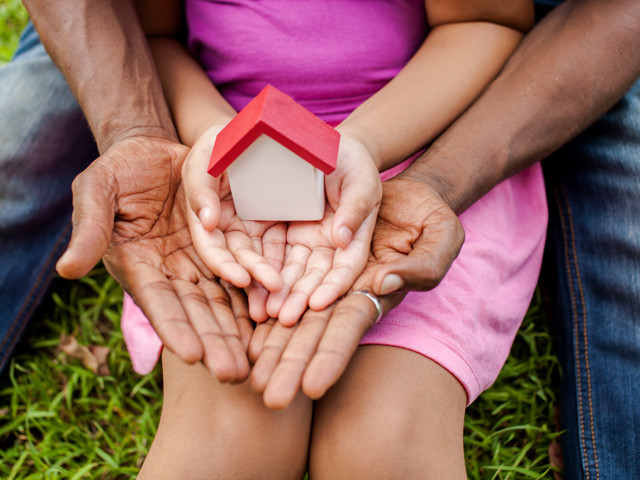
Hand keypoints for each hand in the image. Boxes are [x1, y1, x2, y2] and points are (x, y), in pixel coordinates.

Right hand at [56, 135, 252, 380]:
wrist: (151, 152)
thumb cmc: (116, 171)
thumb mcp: (96, 191)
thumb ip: (88, 229)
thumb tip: (65, 270)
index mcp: (137, 265)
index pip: (158, 302)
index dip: (174, 328)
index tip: (193, 356)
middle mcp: (169, 272)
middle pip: (195, 313)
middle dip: (213, 343)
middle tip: (233, 374)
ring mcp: (196, 263)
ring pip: (221, 302)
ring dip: (236, 331)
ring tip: (253, 360)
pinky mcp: (218, 249)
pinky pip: (239, 276)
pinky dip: (253, 298)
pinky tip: (269, 320)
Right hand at [181, 125, 284, 312]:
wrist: (256, 130)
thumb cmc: (224, 138)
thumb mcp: (206, 152)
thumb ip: (200, 185)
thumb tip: (207, 223)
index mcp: (206, 213)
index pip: (211, 246)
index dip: (223, 264)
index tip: (242, 278)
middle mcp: (228, 226)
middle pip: (238, 258)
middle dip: (254, 275)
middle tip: (274, 288)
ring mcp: (252, 227)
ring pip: (260, 258)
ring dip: (270, 276)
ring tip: (286, 290)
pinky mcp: (274, 224)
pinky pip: (280, 248)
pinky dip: (286, 263)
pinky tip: (300, 277)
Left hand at [248, 174, 464, 407]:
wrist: (404, 194)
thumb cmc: (430, 215)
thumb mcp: (441, 235)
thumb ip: (422, 264)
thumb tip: (384, 282)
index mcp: (377, 290)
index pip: (349, 327)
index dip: (331, 356)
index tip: (311, 388)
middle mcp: (346, 292)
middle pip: (314, 331)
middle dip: (292, 365)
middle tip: (268, 398)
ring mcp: (324, 276)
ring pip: (293, 314)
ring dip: (272, 345)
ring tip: (249, 378)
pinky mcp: (307, 255)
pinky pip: (282, 283)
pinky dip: (264, 306)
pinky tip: (246, 332)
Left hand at [261, 133, 381, 325]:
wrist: (327, 148)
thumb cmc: (353, 162)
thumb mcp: (361, 180)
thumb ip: (355, 208)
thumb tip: (342, 238)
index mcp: (354, 237)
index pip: (346, 267)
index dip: (334, 286)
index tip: (319, 303)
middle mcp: (329, 246)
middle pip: (316, 277)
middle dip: (301, 298)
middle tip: (285, 318)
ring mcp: (305, 241)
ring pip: (292, 272)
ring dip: (280, 293)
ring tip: (266, 313)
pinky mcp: (283, 233)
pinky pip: (271, 254)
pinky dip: (263, 272)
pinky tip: (250, 289)